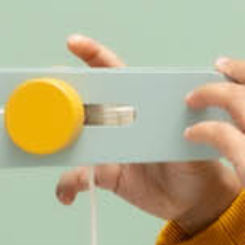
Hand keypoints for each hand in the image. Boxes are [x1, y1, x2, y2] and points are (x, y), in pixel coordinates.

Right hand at [55, 35, 241, 233]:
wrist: (197, 200)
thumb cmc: (198, 162)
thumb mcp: (193, 138)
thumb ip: (180, 126)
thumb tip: (174, 115)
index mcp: (140, 103)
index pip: (114, 72)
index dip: (93, 55)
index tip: (73, 43)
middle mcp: (119, 122)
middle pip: (83, 102)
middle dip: (61, 99)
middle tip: (46, 101)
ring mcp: (109, 148)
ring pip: (74, 141)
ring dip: (60, 147)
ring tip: (54, 152)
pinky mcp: (106, 175)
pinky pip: (78, 177)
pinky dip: (68, 186)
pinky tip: (67, 196)